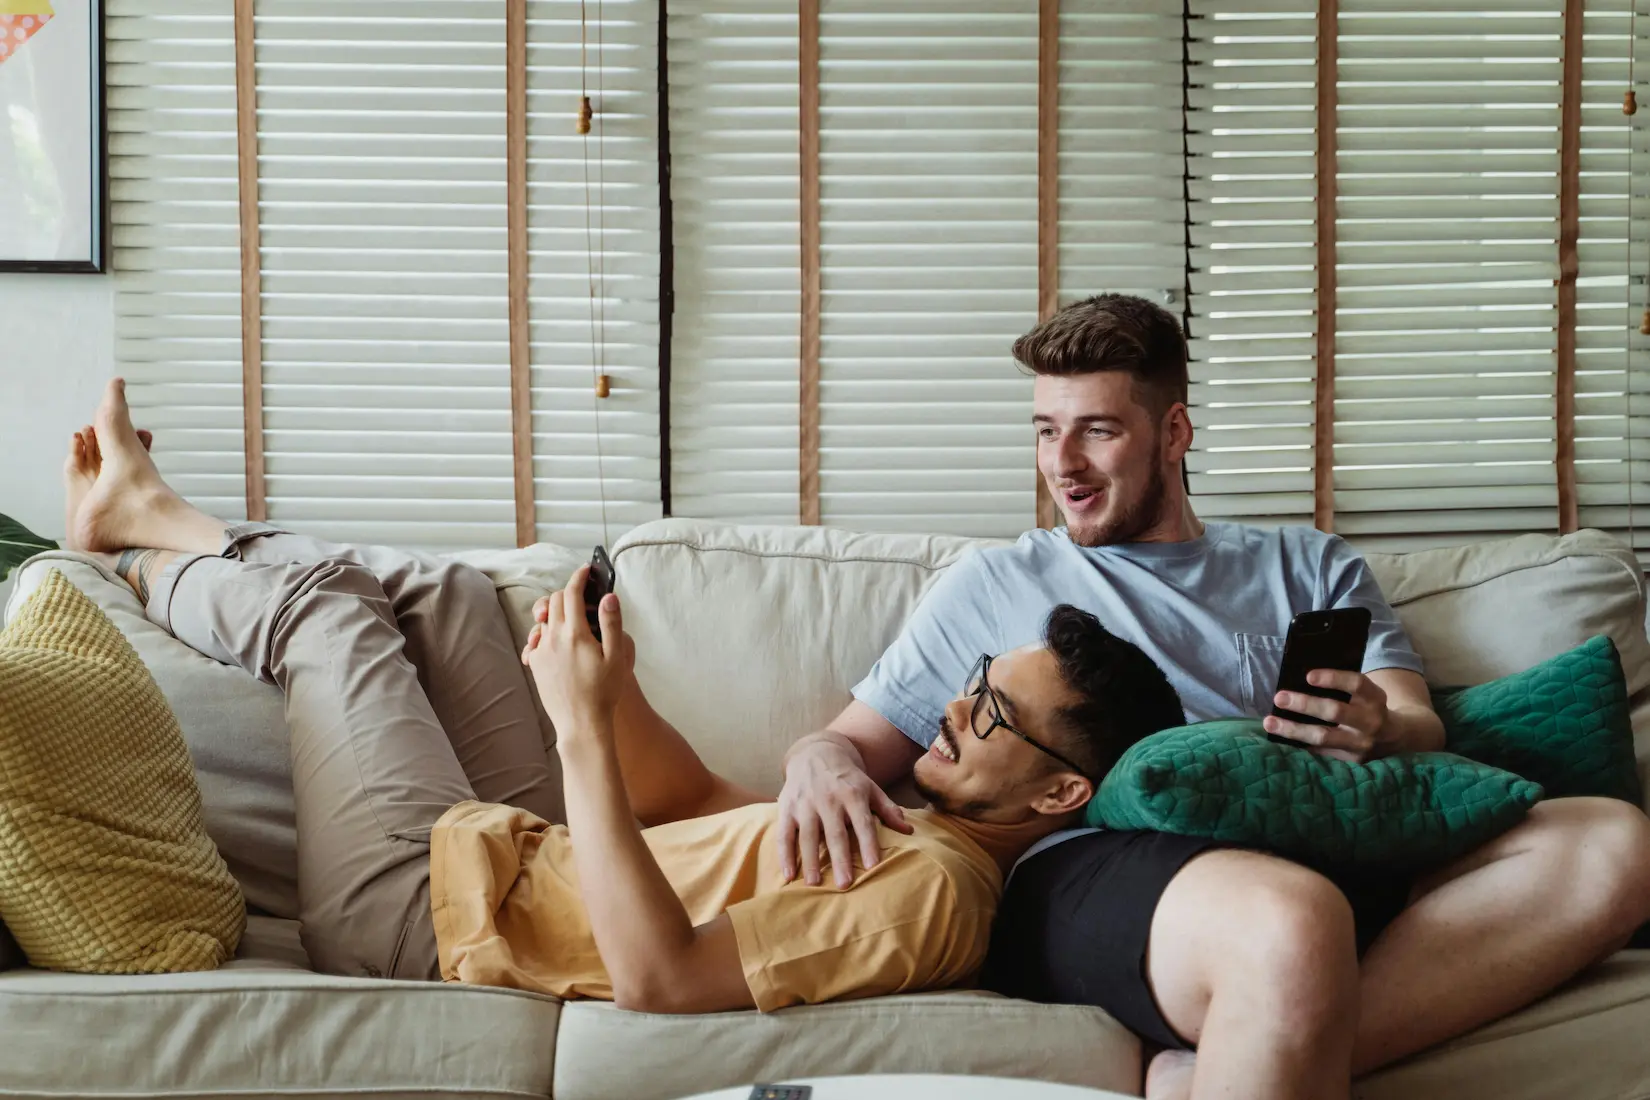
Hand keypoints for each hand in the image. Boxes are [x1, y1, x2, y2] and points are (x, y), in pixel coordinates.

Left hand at [521, 565, 636, 740]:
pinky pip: (537, 639)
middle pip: (554, 601)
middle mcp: (553, 638)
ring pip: (543, 618)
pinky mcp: (534, 664)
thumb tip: (608, 597)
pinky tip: (558, 641)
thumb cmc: (603, 692)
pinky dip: (546, 632)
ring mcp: (541, 651)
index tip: (586, 570)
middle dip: (568, 592)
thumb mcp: (616, 656)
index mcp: (575, 633)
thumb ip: (611, 623)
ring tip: (573, 620)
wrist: (581, 723)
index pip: (572, 593)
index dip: (579, 577)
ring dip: (556, 612)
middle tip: (583, 596)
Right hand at [775, 738, 913, 887]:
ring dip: (810, 860)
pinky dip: (784, 855)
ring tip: (814, 884)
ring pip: (807, 835)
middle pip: (835, 833)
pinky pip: (784, 834)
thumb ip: (888, 809)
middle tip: (844, 884)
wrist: (815, 752)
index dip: (867, 844)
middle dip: (839, 859)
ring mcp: (805, 803)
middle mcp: (828, 799)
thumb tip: (908, 830)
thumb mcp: (870, 787)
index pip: (863, 822)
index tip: (872, 866)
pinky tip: (788, 875)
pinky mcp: (787, 808)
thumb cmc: (847, 778)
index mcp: (853, 795)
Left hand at [1263, 669, 1392, 762]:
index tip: (1308, 676)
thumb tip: (1298, 680)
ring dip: (1293, 729)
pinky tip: (1280, 739)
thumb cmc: (1369, 707)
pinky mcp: (1353, 761)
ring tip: (1270, 722)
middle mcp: (1372, 721)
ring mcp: (1363, 743)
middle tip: (1279, 697)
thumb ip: (1344, 688)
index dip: (1333, 679)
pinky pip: (1321, 752)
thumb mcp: (1366, 694)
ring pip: (1323, 737)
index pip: (1357, 684)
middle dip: (1304, 704)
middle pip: (1335, 711)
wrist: (1398, 737)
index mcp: (1375, 698)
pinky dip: (1299, 744)